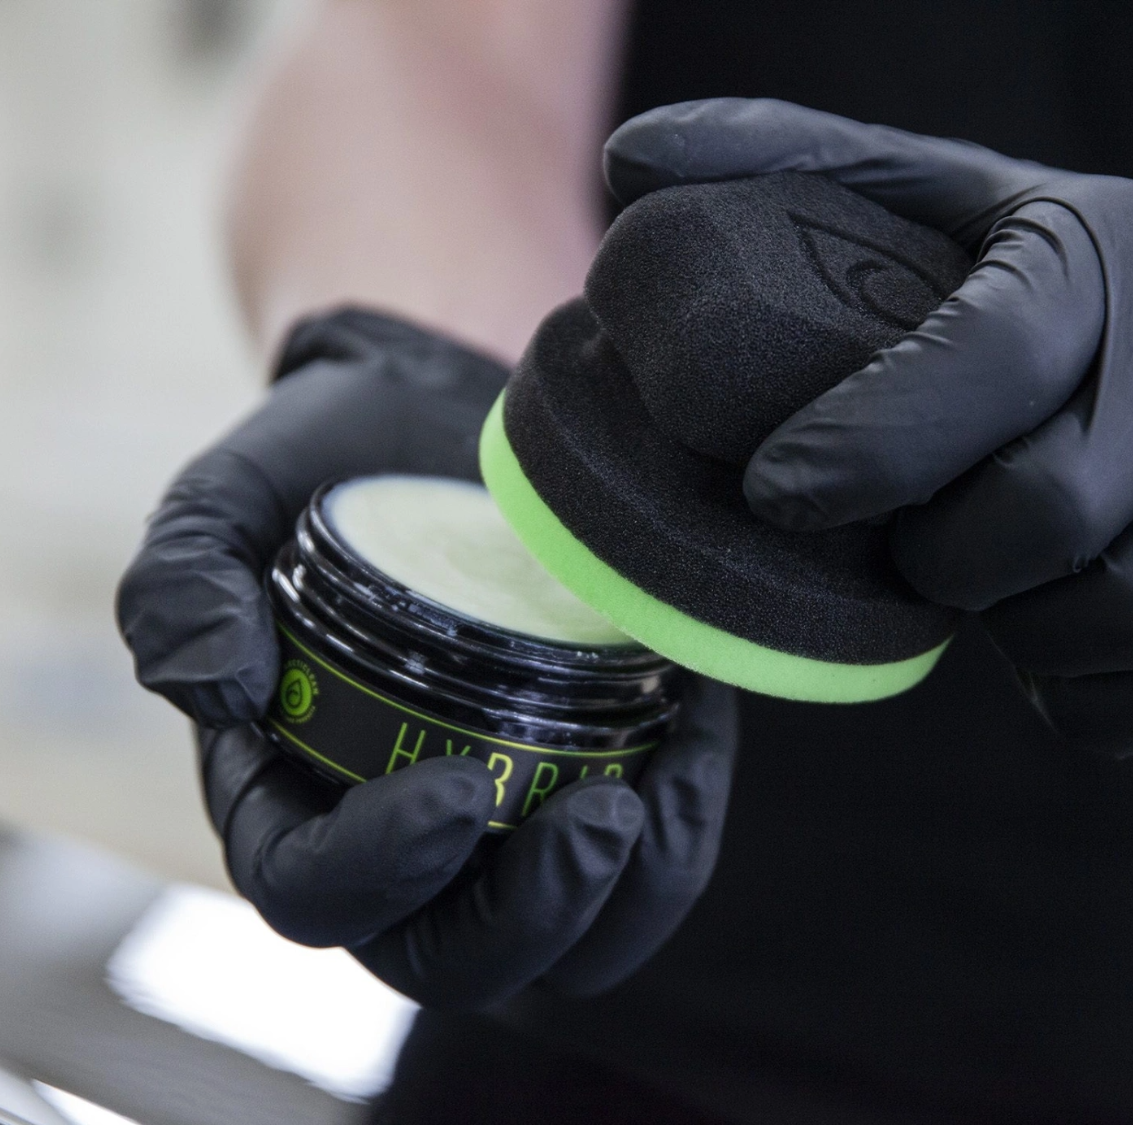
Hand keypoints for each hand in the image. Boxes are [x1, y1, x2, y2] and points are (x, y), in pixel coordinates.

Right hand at [117, 308, 737, 1005]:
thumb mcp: (235, 500)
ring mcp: (503, 813)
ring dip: (620, 900)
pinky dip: (681, 833)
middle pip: (452, 953)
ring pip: (562, 939)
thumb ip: (185, 581)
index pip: (314, 892)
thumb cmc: (332, 465)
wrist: (440, 418)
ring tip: (652, 802)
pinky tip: (695, 746)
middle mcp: (399, 830)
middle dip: (528, 914)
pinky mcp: (590, 771)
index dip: (380, 871)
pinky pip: (644, 865)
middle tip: (595, 819)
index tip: (454, 788)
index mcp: (294, 789)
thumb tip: (210, 686)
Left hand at [605, 99, 1132, 755]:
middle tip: (902, 538)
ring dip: (1005, 615)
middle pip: (1046, 509)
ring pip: (1097, 610)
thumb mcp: (939, 194)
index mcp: (1098, 258)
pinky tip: (1036, 611)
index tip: (773, 490)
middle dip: (940, 551)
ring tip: (978, 562)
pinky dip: (1058, 681)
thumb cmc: (1029, 278)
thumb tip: (632, 162)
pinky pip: (1118, 694)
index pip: (990, 357)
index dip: (871, 440)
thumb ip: (798, 162)